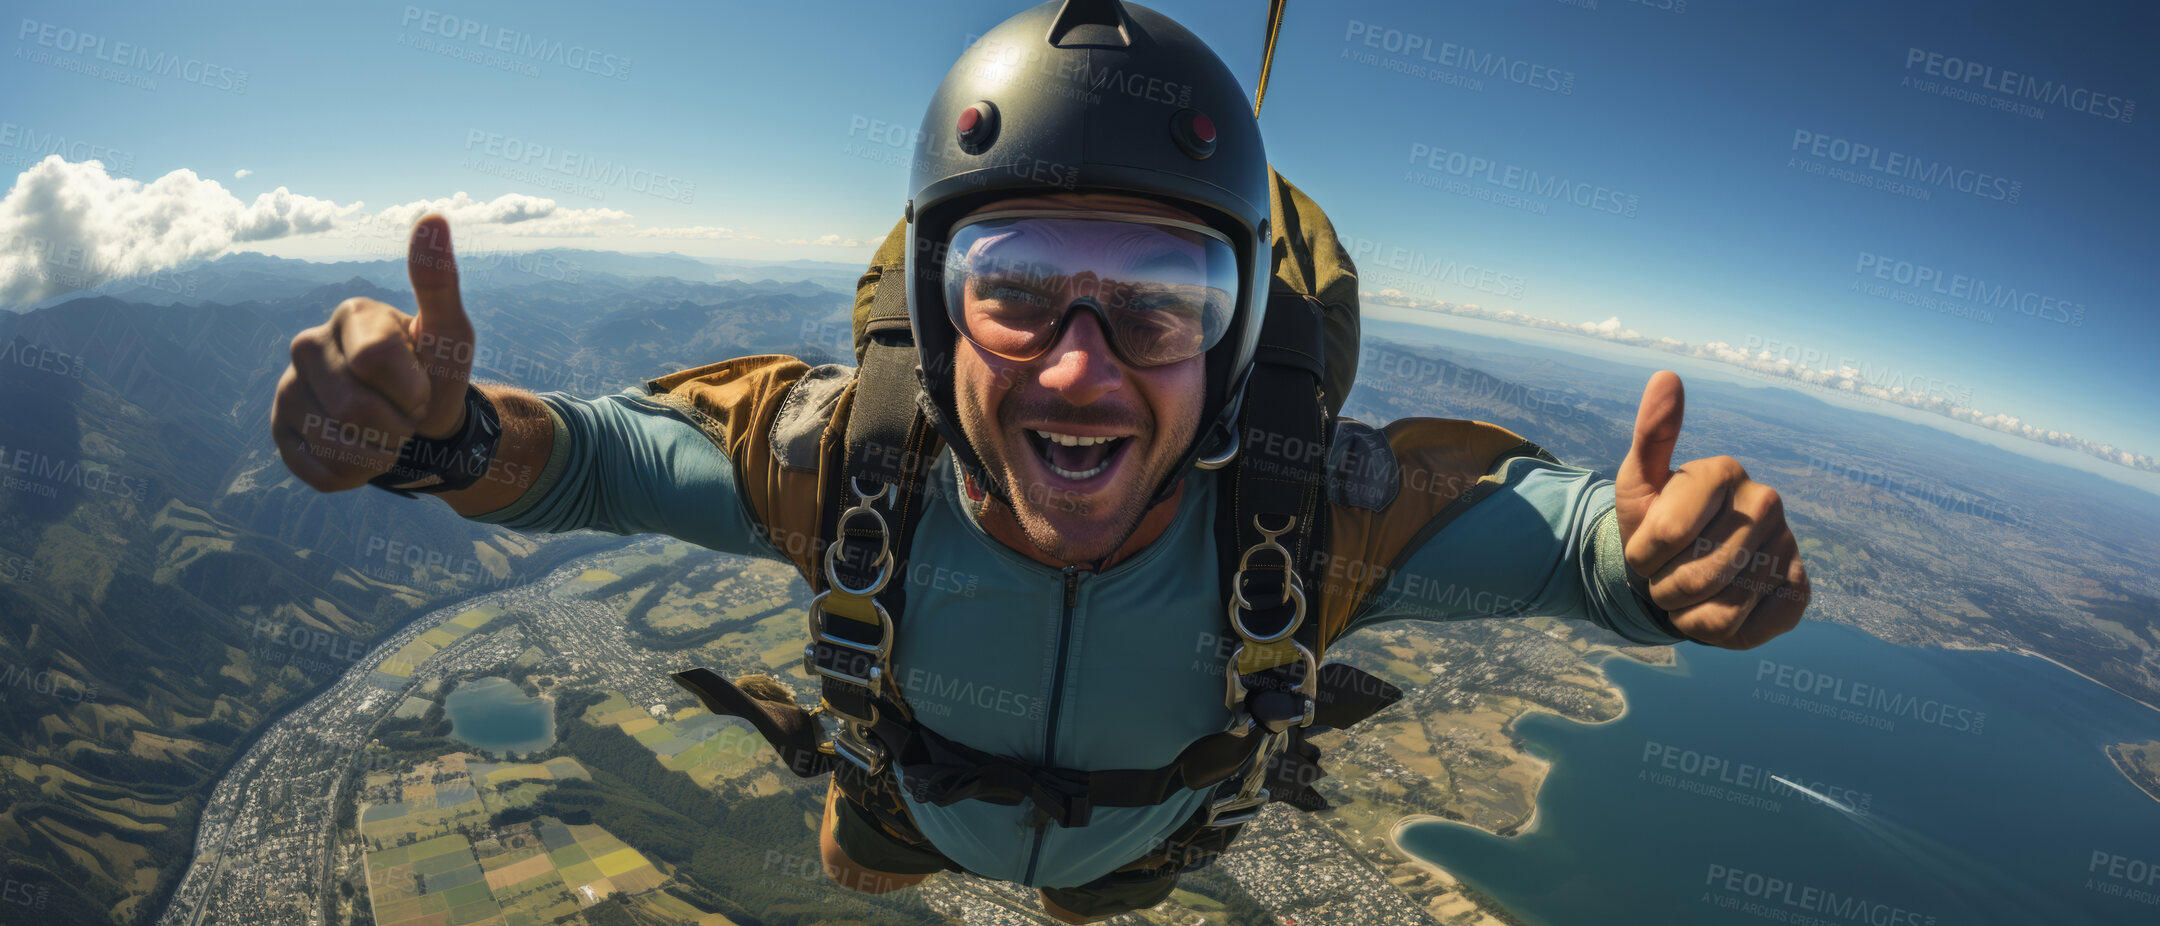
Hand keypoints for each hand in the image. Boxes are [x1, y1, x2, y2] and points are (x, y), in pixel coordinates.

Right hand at [271, 214, 474, 490]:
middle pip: (355, 408)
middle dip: (398, 424)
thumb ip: (438, 281)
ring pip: (337, 445)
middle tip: (404, 413)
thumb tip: (433, 216)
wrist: (421, 424)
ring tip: (385, 432)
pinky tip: (362, 452)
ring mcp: (287, 390)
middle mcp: (306, 345)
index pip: (375, 359)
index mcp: (350, 315)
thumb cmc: (435, 372)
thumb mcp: (450, 333)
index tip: (422, 386)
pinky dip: (355, 475)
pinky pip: (320, 472)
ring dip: (380, 453)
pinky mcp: (280, 433)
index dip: (412, 387)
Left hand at [1614, 371, 1808, 648]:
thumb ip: (1651, 434)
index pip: (1663, 537)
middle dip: (1663, 589)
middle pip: (1694, 577)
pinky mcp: (1800, 589)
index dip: (1640, 557)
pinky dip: (1718, 633)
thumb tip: (1666, 375)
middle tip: (1666, 574)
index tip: (1644, 548)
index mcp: (1726, 471)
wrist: (1680, 567)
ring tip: (1687, 592)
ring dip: (1686, 615)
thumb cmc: (1654, 521)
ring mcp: (1788, 545)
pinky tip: (1718, 607)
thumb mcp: (1638, 481)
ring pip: (1720, 610)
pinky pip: (1747, 631)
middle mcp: (1768, 502)